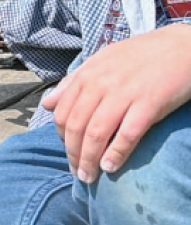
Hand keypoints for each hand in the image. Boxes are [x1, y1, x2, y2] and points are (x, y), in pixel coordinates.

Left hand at [43, 24, 190, 183]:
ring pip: (96, 133)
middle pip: (76, 126)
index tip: (69, 153)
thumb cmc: (140, 56)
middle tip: (77, 173)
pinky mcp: (149, 104)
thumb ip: (73, 83)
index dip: (62, 138)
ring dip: (89, 160)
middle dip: (73, 154)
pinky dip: (116, 154)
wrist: (181, 47)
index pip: (62, 113)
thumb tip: (47, 104)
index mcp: (87, 74)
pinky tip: (110, 167)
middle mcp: (101, 84)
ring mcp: (124, 94)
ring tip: (89, 177)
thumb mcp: (101, 62)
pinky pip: (127, 134)